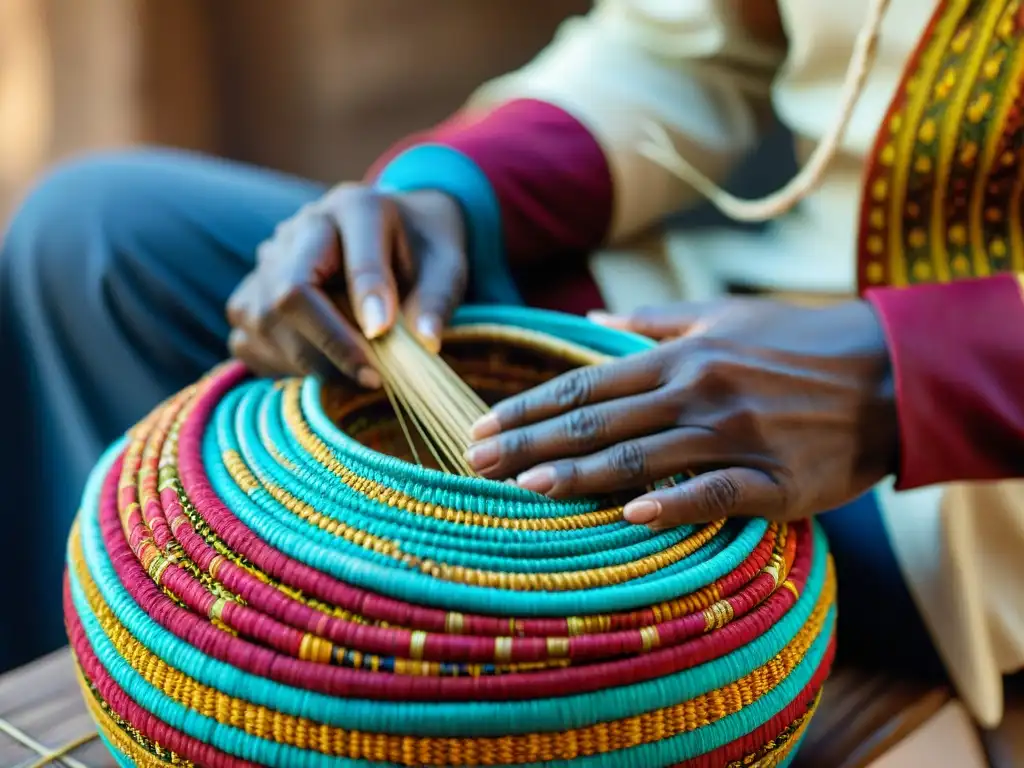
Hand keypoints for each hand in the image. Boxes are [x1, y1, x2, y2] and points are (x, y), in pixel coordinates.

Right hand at [226, 184, 465, 384]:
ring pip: (263, 321)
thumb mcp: (447, 264)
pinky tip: (324, 370)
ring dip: (309, 362)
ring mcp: (267, 260)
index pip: (351, 255)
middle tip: (374, 379)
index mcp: (355, 206)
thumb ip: (436, 299)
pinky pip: (248, 340)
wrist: (394, 234)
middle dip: (331, 345)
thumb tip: (425, 342)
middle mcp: (300, 228)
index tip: (383, 337)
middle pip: (290, 292)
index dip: (364, 300)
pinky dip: (283, 366)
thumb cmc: (422, 251)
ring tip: (357, 378)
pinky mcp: (251, 294)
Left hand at [465, 298, 898, 528]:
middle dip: (530, 443)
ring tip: (524, 488)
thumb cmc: (798, 342)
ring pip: (642, 458)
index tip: (481, 426)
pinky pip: (716, 492)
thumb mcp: (724, 316)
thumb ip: (653, 322)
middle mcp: (699, 393)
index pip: (585, 386)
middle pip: (597, 424)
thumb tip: (590, 321)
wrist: (890, 374)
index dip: (529, 408)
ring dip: (580, 475)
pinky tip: (631, 514)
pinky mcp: (777, 479)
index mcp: (682, 357)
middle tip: (474, 462)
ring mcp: (736, 437)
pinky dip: (674, 502)